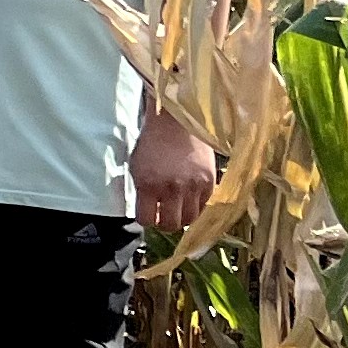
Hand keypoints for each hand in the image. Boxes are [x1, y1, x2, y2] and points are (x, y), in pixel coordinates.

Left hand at [132, 109, 216, 233]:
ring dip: (182, 218)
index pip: (146, 220)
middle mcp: (172, 189)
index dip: (146, 220)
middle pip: (171, 225)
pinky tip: (189, 198)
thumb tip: (148, 213)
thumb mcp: (138, 168)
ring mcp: (193, 186)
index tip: (147, 215)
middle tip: (163, 216)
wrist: (177, 123)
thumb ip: (142, 192)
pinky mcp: (210, 182)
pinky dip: (196, 206)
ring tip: (177, 209)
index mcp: (148, 184)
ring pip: (190, 219)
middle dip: (164, 224)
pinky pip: (204, 206)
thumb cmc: (152, 144)